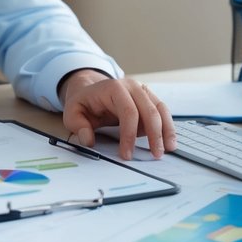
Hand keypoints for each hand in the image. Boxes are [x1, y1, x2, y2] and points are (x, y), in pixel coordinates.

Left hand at [60, 70, 176, 160]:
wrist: (91, 90)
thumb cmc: (84, 104)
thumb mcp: (73, 113)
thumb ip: (78, 126)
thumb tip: (88, 139)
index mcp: (114, 88)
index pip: (128, 111)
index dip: (130, 134)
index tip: (127, 154)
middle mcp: (132, 86)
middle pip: (149, 110)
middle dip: (154, 134)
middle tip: (155, 155)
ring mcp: (142, 90)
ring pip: (160, 109)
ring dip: (166, 130)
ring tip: (168, 149)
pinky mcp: (149, 98)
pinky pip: (162, 111)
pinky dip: (167, 125)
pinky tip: (169, 141)